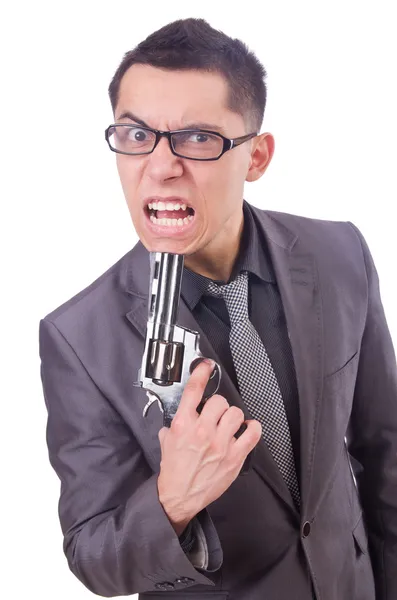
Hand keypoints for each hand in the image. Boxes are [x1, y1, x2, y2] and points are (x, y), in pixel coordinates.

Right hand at [157, 359, 261, 531]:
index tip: (207, 366)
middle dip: (217, 405)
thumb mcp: (166, 441)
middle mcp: (203, 431)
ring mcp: (221, 444)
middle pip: (219, 401)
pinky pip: (252, 433)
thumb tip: (182, 413)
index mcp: (184, 424)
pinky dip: (252, 428)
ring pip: (236, 413)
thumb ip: (174, 423)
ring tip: (228, 424)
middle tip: (215, 414)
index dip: (202, 373)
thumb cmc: (174, 471)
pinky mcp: (235, 457)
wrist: (179, 497)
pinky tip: (246, 429)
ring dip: (232, 417)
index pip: (194, 390)